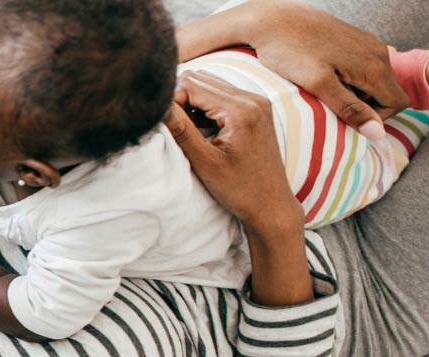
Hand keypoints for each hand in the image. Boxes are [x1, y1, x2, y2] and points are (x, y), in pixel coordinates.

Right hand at [165, 70, 301, 227]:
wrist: (271, 205)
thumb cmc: (239, 189)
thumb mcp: (204, 162)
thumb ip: (180, 130)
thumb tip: (158, 106)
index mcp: (241, 110)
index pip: (191, 84)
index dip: (172, 102)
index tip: (170, 127)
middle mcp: (253, 99)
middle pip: (200, 79)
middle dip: (181, 99)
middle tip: (180, 129)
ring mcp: (257, 102)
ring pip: (210, 84)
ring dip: (193, 102)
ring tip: (192, 131)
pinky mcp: (257, 108)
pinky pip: (222, 94)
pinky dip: (206, 106)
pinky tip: (205, 130)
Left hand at [239, 0, 406, 137]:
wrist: (273, 20)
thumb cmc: (290, 52)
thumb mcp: (319, 85)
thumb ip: (350, 109)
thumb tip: (378, 133)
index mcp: (374, 66)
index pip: (397, 104)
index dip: (375, 116)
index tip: (345, 114)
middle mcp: (378, 52)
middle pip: (387, 92)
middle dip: (362, 103)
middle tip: (328, 99)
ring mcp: (367, 43)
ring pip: (374, 79)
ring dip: (354, 90)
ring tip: (323, 85)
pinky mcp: (355, 38)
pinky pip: (363, 66)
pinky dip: (348, 76)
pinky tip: (323, 72)